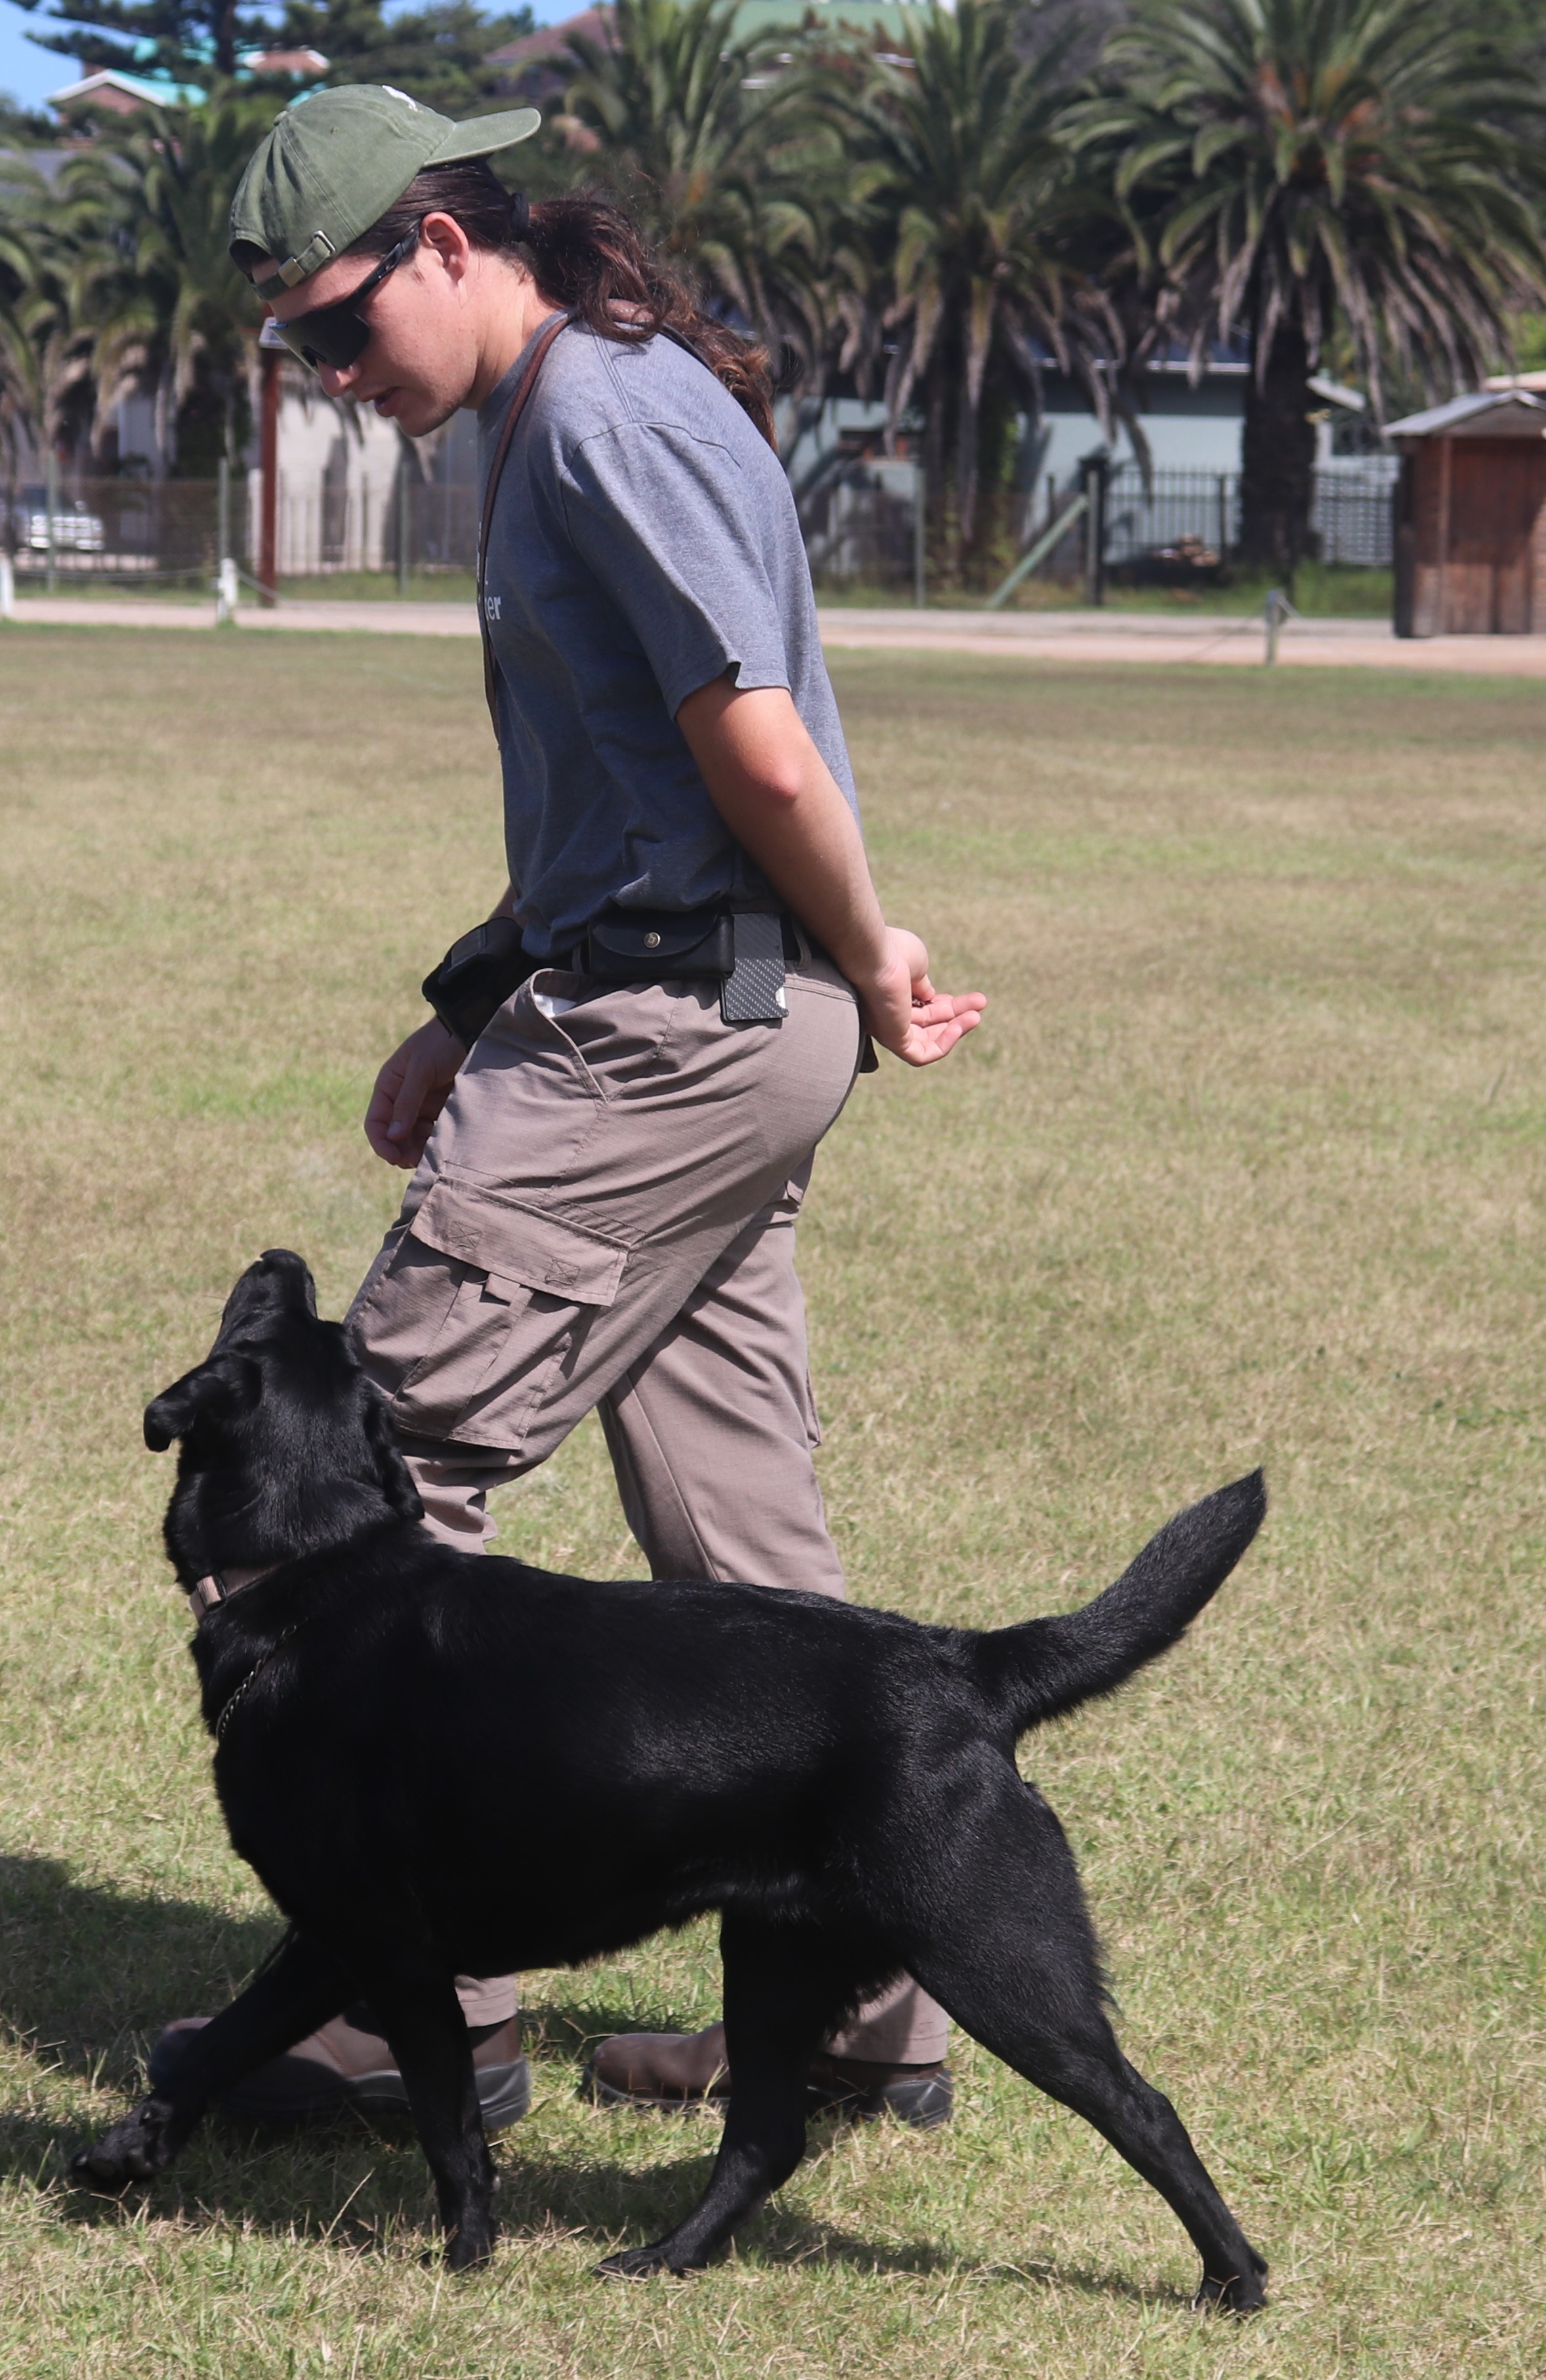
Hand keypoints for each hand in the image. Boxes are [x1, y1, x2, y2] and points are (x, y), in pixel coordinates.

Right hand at [364, 1019, 463, 1167]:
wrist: (471, 1031)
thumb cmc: (441, 1043)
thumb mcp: (421, 1069)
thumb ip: (407, 1101)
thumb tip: (393, 1136)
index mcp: (388, 1087)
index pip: (376, 1122)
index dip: (381, 1143)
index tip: (393, 1157)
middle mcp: (402, 1100)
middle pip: (395, 1136)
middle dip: (402, 1151)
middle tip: (416, 1162)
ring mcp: (422, 1107)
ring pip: (414, 1139)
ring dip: (419, 1151)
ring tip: (431, 1158)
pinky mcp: (442, 1111)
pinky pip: (434, 1134)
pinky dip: (435, 1144)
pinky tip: (443, 1149)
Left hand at [854, 928, 985, 1066]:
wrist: (875, 954)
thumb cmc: (892, 952)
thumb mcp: (917, 966)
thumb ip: (924, 984)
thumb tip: (931, 998)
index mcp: (892, 996)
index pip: (924, 1010)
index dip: (948, 1006)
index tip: (969, 998)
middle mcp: (888, 1016)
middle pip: (930, 1024)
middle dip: (957, 1015)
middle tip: (981, 1002)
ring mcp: (890, 1030)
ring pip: (928, 1041)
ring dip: (956, 1030)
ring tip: (976, 1015)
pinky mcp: (893, 1041)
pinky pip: (921, 1055)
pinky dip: (944, 1045)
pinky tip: (959, 1027)